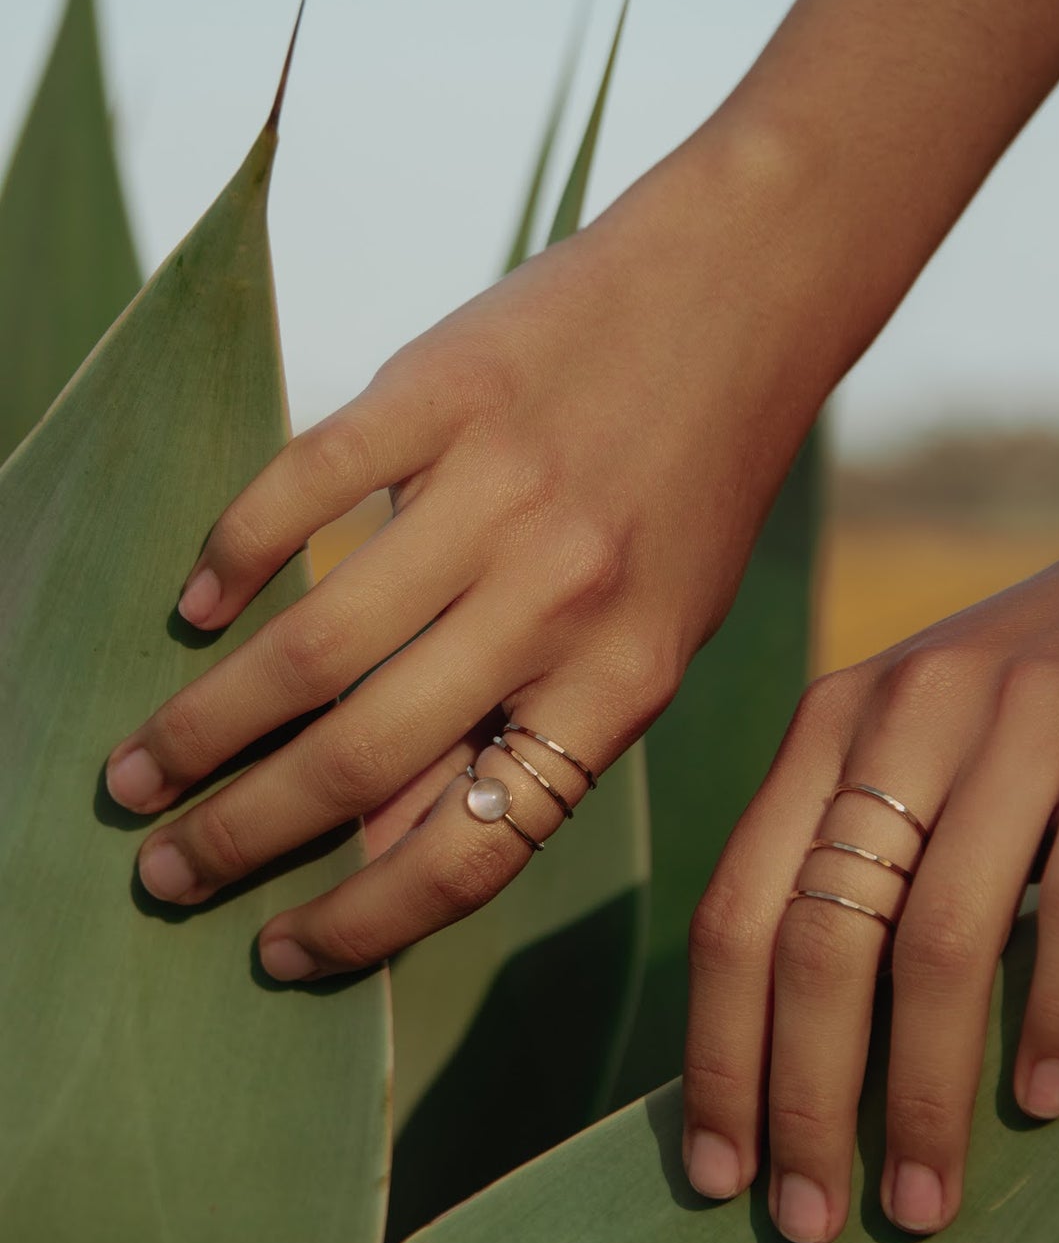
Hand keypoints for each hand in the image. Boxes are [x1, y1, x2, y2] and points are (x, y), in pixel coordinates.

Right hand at [103, 131, 823, 979]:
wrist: (741, 291)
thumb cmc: (694, 490)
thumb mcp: (655, 639)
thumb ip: (533, 737)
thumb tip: (385, 849)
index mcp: (623, 684)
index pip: (474, 851)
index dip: (362, 921)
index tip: (276, 951)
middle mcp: (560, 602)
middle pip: (361, 759)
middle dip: (241, 837)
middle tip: (159, 870)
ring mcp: (496, 492)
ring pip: (309, 648)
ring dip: (201, 727)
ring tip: (133, 775)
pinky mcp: (438, 388)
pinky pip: (300, 489)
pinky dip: (230, 556)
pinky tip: (191, 609)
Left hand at [682, 481, 1058, 1242]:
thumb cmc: (1043, 696)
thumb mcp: (921, 744)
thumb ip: (852, 849)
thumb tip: (785, 1046)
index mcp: (832, 726)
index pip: (734, 910)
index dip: (716, 1052)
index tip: (716, 1172)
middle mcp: (908, 713)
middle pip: (816, 938)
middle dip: (804, 1099)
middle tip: (808, 1224)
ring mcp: (1027, 714)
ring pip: (941, 937)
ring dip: (922, 1091)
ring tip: (921, 1204)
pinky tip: (1045, 1102)